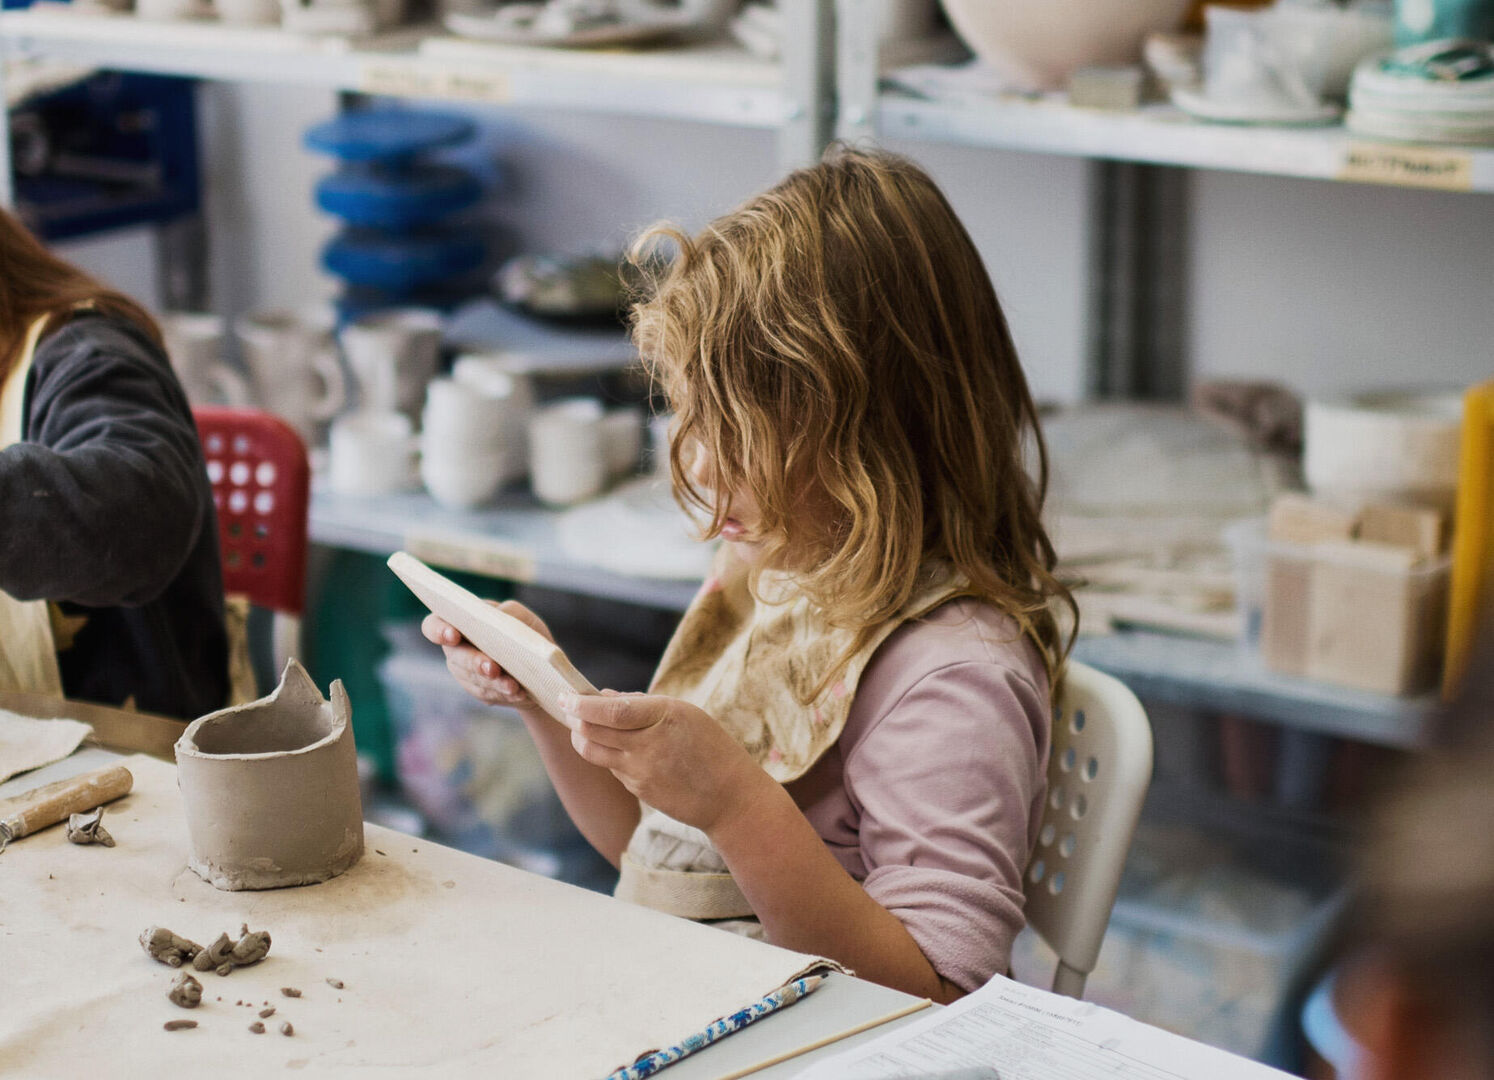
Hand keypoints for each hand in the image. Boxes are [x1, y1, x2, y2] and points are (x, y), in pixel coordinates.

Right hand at [421, 600, 553, 714]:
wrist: (540, 662)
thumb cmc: (524, 631)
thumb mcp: (522, 616)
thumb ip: (509, 612)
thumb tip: (500, 617)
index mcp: (459, 622)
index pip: (433, 626)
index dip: (438, 630)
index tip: (454, 635)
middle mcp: (456, 649)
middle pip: (456, 657)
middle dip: (474, 662)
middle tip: (492, 668)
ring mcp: (465, 673)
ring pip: (474, 680)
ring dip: (494, 683)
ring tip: (513, 685)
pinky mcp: (480, 691)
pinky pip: (489, 694)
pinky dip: (505, 694)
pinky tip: (519, 693)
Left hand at [557, 691, 769, 834]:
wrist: (730, 798)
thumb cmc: (710, 747)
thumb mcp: (685, 714)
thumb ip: (643, 704)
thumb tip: (603, 695)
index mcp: (666, 716)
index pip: (612, 710)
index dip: (583, 704)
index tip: (566, 695)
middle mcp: (650, 744)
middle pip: (594, 730)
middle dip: (574, 718)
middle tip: (567, 706)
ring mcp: (642, 771)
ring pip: (594, 751)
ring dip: (582, 737)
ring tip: (581, 726)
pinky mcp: (638, 790)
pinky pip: (612, 767)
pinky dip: (607, 754)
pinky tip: (617, 748)